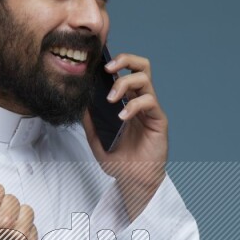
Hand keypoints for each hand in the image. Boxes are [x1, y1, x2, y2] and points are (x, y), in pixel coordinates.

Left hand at [82, 52, 167, 220]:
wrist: (133, 180)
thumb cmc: (119, 161)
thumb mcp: (96, 138)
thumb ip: (89, 120)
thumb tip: (80, 100)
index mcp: (127, 101)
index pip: (125, 72)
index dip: (115, 62)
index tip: (97, 64)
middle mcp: (140, 100)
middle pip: (140, 66)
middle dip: (124, 60)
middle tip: (107, 69)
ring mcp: (150, 109)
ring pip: (145, 78)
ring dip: (124, 83)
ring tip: (111, 100)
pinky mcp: (158, 119)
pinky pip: (149, 101)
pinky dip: (134, 105)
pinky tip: (122, 117)